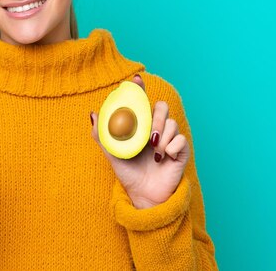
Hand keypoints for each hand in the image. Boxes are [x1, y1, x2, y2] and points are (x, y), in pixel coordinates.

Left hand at [91, 76, 189, 208]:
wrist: (142, 195)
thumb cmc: (127, 173)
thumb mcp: (111, 154)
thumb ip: (101, 135)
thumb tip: (93, 114)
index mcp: (140, 125)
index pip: (142, 101)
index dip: (140, 88)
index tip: (136, 80)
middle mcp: (155, 129)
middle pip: (162, 107)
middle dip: (156, 117)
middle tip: (149, 135)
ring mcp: (169, 139)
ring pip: (172, 123)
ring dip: (163, 136)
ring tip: (154, 151)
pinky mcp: (180, 151)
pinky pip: (181, 140)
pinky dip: (171, 147)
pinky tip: (162, 158)